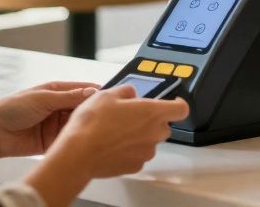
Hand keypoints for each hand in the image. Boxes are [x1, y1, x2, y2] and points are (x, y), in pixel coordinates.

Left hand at [0, 81, 98, 158]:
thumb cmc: (12, 109)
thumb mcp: (44, 98)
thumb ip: (69, 96)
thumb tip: (93, 91)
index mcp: (56, 91)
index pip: (82, 90)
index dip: (96, 93)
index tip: (110, 98)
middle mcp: (58, 107)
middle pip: (82, 108)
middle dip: (92, 112)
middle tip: (105, 116)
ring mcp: (55, 125)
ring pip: (77, 124)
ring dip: (83, 126)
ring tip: (94, 129)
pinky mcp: (52, 141)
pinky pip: (68, 139)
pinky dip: (74, 140)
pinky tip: (82, 140)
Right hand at [47, 86, 188, 178]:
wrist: (77, 153)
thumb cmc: (92, 122)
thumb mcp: (107, 95)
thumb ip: (126, 92)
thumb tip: (132, 95)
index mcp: (152, 112)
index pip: (182, 109)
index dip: (178, 104)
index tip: (173, 102)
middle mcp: (154, 133)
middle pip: (164, 126)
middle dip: (151, 121)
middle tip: (130, 117)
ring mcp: (146, 152)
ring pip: (150, 141)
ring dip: (140, 137)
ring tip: (116, 133)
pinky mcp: (135, 166)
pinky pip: (138, 155)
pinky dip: (130, 151)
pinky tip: (113, 147)